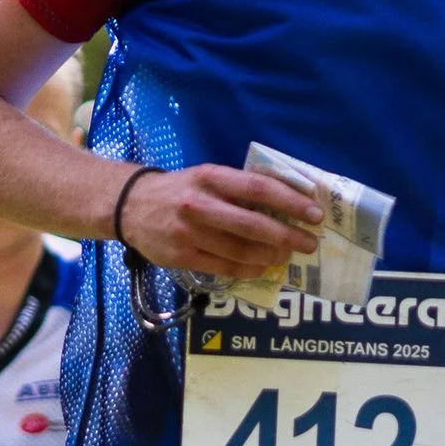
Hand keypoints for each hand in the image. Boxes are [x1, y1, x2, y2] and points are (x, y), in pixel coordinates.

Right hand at [117, 163, 325, 281]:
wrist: (130, 206)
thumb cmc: (180, 190)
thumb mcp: (207, 176)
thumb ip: (239, 188)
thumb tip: (286, 203)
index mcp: (210, 177)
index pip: (258, 189)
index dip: (290, 202)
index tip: (314, 214)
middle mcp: (199, 204)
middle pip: (252, 225)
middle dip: (287, 236)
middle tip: (309, 244)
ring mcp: (189, 234)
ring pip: (240, 251)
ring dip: (271, 256)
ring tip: (287, 256)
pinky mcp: (182, 257)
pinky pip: (224, 267)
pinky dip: (249, 269)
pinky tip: (263, 267)